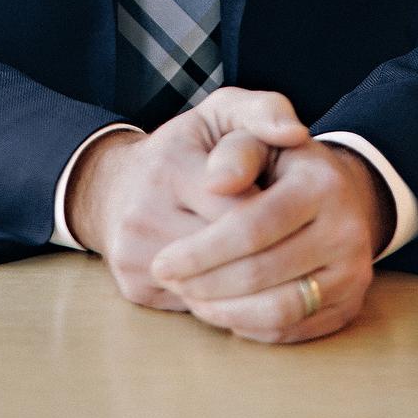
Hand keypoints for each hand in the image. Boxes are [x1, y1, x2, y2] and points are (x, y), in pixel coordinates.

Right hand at [64, 88, 310, 310]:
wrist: (118, 185)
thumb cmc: (187, 147)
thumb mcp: (223, 113)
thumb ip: (263, 112)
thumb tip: (296, 133)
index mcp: (170, 166)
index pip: (240, 210)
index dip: (277, 218)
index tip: (298, 218)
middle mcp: (143, 211)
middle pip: (227, 253)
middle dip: (269, 255)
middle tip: (297, 250)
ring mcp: (133, 253)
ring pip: (213, 286)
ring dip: (251, 284)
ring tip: (279, 270)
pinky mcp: (134, 286)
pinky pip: (195, 305)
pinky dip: (225, 300)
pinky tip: (244, 286)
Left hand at [148, 139, 393, 342]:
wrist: (332, 188)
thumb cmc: (275, 158)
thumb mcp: (252, 132)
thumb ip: (236, 148)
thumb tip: (215, 181)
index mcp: (321, 183)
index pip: (252, 227)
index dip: (202, 251)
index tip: (162, 262)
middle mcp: (347, 230)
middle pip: (262, 272)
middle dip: (206, 285)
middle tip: (169, 285)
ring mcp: (353, 272)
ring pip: (279, 311)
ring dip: (226, 312)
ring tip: (191, 299)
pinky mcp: (349, 305)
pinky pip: (293, 330)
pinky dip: (251, 326)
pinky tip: (222, 310)